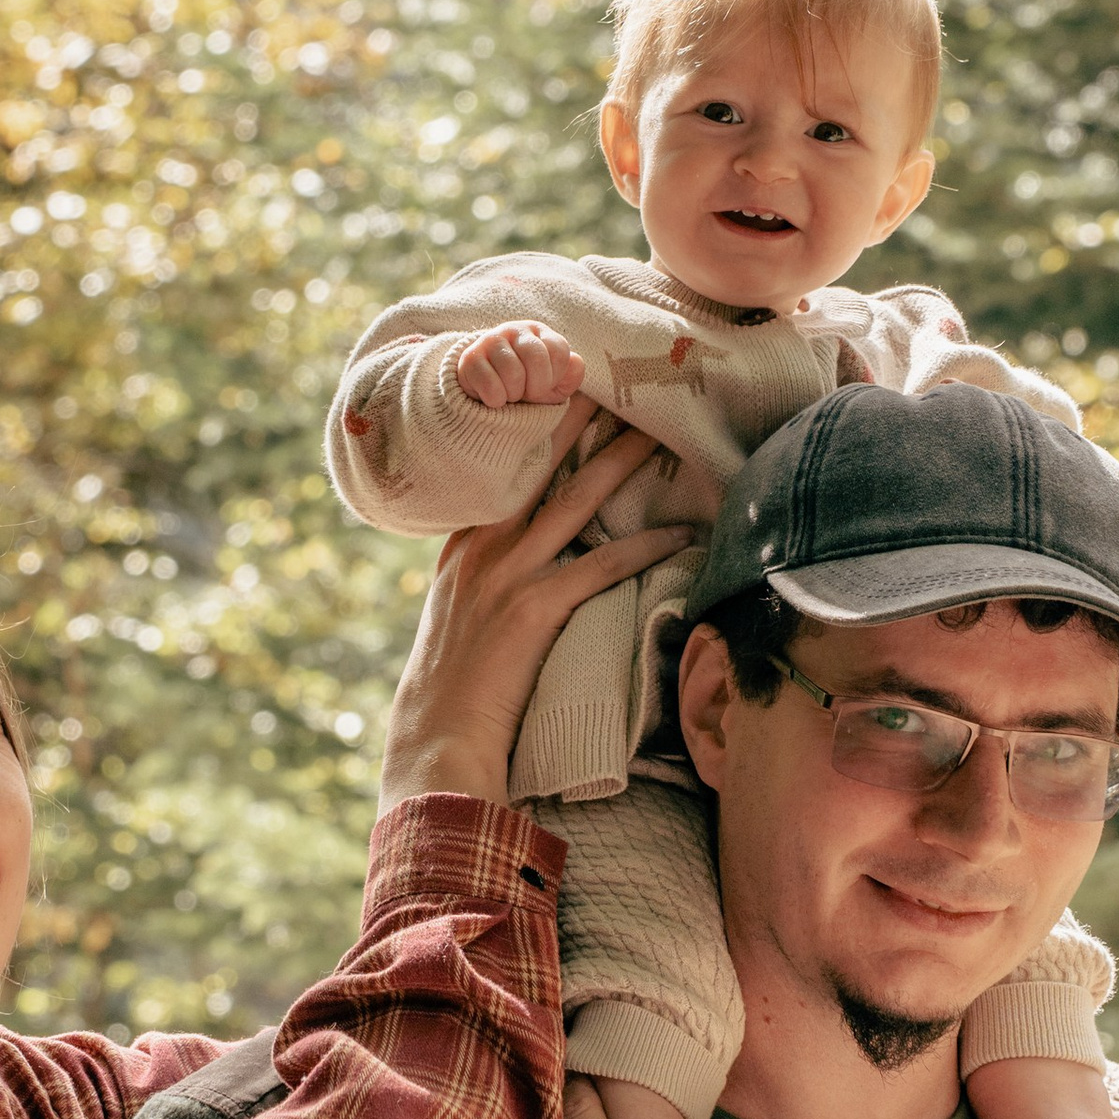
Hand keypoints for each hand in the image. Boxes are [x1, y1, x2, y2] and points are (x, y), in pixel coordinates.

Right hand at [378, 399, 693, 812]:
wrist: (438, 736)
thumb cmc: (453, 684)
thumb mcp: (457, 613)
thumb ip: (484, 573)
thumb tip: (520, 553)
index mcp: (463, 542)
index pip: (502, 467)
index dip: (536, 426)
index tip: (566, 388)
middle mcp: (482, 547)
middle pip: (539, 467)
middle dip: (580, 421)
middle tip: (617, 382)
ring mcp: (507, 574)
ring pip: (574, 501)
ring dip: (620, 464)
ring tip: (658, 434)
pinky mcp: (535, 609)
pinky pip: (602, 565)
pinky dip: (645, 547)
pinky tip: (680, 535)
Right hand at [457, 322, 588, 409]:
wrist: (489, 393)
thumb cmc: (527, 386)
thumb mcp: (555, 384)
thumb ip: (572, 374)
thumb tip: (574, 362)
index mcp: (539, 332)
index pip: (559, 351)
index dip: (554, 377)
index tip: (544, 385)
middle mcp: (515, 330)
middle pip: (535, 357)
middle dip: (536, 386)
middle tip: (527, 393)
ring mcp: (490, 340)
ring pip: (512, 371)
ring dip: (514, 394)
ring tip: (510, 393)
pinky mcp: (469, 357)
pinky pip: (489, 383)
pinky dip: (496, 399)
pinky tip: (494, 398)